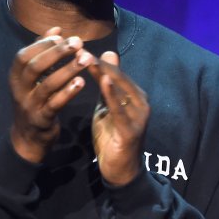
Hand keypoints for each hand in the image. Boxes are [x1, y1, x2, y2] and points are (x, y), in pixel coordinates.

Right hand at [9, 27, 95, 162]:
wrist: (28, 138)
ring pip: (47, 85)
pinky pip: (54, 104)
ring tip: (86, 59)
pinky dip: (68, 92)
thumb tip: (56, 29)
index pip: (23, 56)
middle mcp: (19, 90)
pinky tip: (82, 82)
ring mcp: (29, 106)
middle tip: (78, 42)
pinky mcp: (41, 120)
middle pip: (34, 67)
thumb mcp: (34, 78)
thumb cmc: (35, 100)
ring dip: (67, 70)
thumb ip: (43, 53)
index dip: (41, 44)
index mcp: (16, 78)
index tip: (61, 35)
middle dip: (56, 53)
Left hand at [89, 52, 150, 185]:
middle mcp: (141, 102)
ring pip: (120, 89)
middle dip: (98, 62)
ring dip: (103, 73)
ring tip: (87, 59)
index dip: (98, 60)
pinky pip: (121, 109)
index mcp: (135, 95)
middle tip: (79, 49)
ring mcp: (139, 115)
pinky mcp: (132, 129)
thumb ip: (107, 86)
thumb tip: (107, 57)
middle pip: (118, 77)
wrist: (121, 170)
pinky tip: (104, 82)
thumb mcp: (108, 108)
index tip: (78, 48)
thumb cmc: (113, 137)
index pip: (115, 72)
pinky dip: (113, 94)